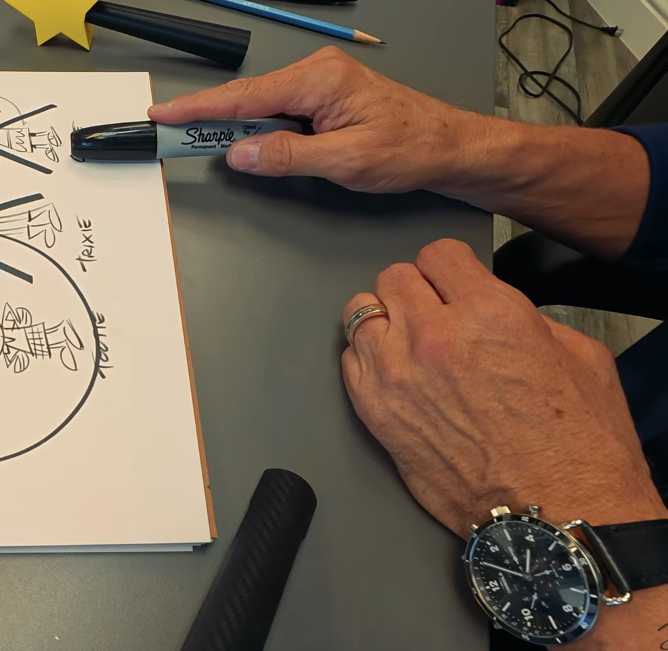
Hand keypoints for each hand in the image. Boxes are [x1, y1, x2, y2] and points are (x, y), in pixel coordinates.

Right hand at [148, 47, 487, 192]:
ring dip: (233, 128)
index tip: (165, 115)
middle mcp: (316, 73)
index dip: (199, 108)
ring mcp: (318, 83)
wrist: (447, 145)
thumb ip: (288, 156)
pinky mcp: (322, 97)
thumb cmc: (409, 148)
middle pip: (246, 98)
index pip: (245, 97)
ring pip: (260, 106)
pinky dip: (255, 128)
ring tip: (201, 144)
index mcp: (319, 80)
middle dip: (205, 117)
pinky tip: (245, 144)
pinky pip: (277, 110)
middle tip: (169, 134)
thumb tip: (241, 153)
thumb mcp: (345, 161)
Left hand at [340, 239, 665, 535]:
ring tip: (406, 341)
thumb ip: (521, 316)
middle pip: (393, 277)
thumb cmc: (578, 448)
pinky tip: (393, 373)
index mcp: (490, 313)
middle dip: (415, 291)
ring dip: (384, 322)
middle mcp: (435, 337)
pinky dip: (367, 360)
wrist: (558, 516)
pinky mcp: (374, 413)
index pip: (438, 254)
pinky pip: (349, 361)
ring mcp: (396, 375)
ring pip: (360, 313)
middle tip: (432, 312)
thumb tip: (487, 306)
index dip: (449, 268)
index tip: (452, 281)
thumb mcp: (577, 354)